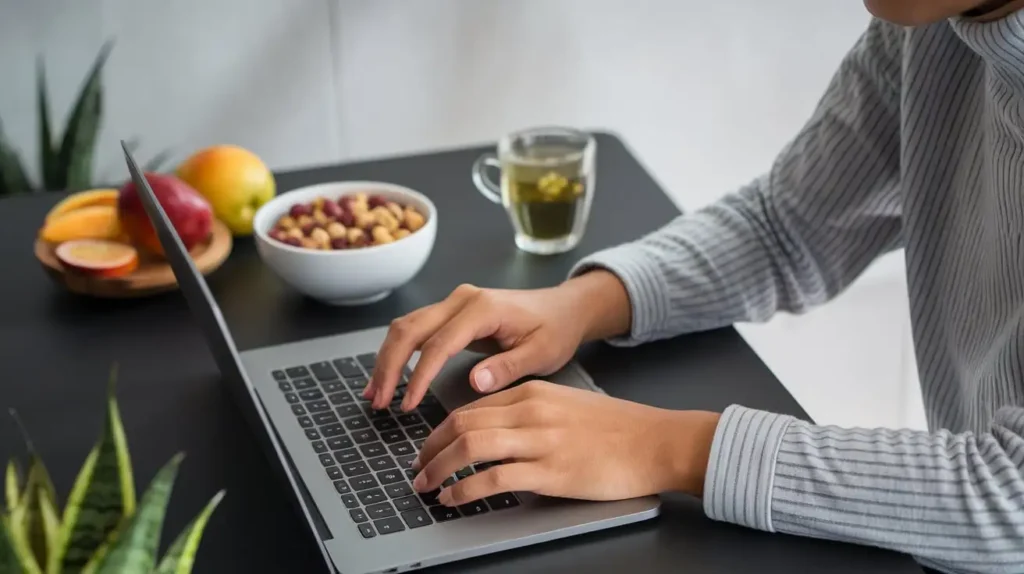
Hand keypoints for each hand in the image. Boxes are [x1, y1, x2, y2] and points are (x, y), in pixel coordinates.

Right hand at [367, 270, 631, 410]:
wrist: (564, 309)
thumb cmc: (555, 330)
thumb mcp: (542, 353)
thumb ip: (508, 367)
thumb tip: (475, 382)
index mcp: (483, 309)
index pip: (439, 344)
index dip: (419, 376)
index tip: (408, 405)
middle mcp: (462, 300)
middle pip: (410, 329)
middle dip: (389, 366)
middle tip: (379, 403)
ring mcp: (453, 303)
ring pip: (406, 327)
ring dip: (387, 360)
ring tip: (375, 395)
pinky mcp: (450, 313)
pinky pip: (415, 330)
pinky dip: (398, 353)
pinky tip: (388, 379)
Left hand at [410, 380, 720, 505]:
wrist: (656, 441)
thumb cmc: (617, 428)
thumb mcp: (565, 405)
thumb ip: (529, 414)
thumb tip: (493, 434)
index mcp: (532, 392)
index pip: (470, 408)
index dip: (440, 431)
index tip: (428, 449)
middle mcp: (531, 410)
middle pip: (461, 423)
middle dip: (430, 450)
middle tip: (417, 470)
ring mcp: (541, 440)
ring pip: (470, 446)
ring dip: (439, 469)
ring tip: (426, 486)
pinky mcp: (552, 471)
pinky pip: (494, 478)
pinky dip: (465, 490)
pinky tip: (454, 498)